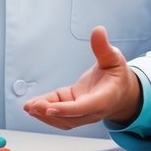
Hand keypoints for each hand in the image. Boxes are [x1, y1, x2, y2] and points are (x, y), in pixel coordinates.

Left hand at [22, 26, 142, 130]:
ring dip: (45, 115)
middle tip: (33, 106)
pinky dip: (46, 112)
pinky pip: (60, 115)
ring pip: (63, 120)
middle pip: (71, 117)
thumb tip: (98, 31)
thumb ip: (103, 47)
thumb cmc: (118, 76)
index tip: (51, 108)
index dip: (67, 109)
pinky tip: (33, 106)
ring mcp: (83, 113)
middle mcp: (93, 111)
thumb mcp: (114, 58)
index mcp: (104, 99)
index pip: (85, 107)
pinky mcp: (73, 109)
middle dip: (51, 113)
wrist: (121, 94)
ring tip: (29, 107)